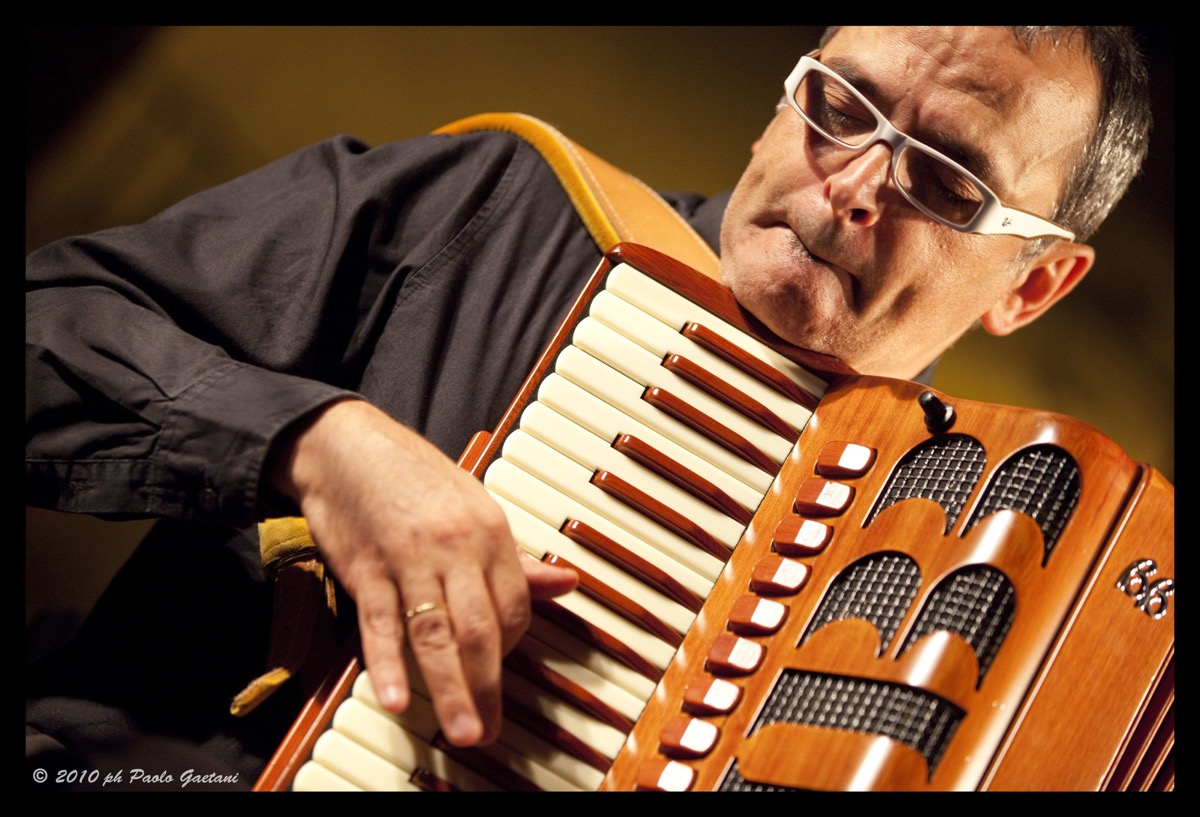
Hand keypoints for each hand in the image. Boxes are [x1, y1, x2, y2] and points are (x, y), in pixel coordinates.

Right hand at [270, 398, 576, 745]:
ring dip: (451, 689)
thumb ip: (514, 559)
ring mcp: (408, 559)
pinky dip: (387, 664)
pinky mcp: (365, 569)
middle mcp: (454, 547)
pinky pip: (380, 624)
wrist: (345, 445)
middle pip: (481, 630)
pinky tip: (395, 697)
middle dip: (488, 688)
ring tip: (463, 730)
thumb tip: (566, 583)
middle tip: (489, 732)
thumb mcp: (475, 507)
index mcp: (490, 531)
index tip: (498, 674)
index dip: (511, 648)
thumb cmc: (413, 478)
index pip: (515, 606)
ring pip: (436, 635)